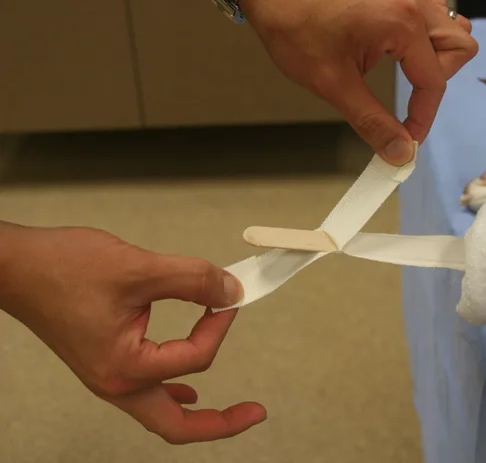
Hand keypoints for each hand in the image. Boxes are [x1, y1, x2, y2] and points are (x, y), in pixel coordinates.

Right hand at [0, 223, 264, 443]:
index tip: (229, 297)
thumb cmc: (62, 268)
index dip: (220, 325)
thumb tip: (231, 291)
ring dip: (197, 412)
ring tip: (230, 410)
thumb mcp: (140, 268)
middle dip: (221, 422)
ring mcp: (108, 376)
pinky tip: (188, 385)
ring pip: (161, 412)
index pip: (196, 356)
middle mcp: (116, 382)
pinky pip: (147, 391)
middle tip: (255, 412)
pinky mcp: (105, 362)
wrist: (15, 266)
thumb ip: (193, 280)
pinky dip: (173, 390)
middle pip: (177, 425)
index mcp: (125, 367)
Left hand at [241, 0, 477, 165]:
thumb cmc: (293, 24)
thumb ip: (372, 120)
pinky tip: (390, 46)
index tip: (408, 138)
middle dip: (439, 78)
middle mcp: (411, 0)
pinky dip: (418, 34)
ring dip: (434, 53)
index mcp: (402, 22)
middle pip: (459, 45)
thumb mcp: (333, 82)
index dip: (423, 117)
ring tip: (400, 68)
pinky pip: (424, 10)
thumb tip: (399, 151)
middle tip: (409, 95)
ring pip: (445, 24)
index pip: (435, 81)